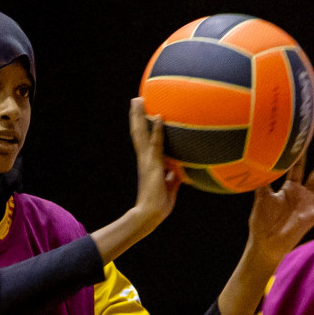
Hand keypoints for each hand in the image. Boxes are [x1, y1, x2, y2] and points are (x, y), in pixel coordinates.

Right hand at [129, 97, 180, 224]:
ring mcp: (147, 160)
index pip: (144, 140)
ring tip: (137, 100)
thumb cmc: (158, 206)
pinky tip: (158, 117)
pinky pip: (156, 144)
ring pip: (141, 133)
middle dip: (137, 116)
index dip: (143, 127)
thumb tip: (178, 170)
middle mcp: (144, 159)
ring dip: (139, 116)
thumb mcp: (169, 188)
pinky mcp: (153, 165)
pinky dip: (157, 130)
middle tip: (135, 99)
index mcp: (148, 163)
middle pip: (138, 132)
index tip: (143, 113)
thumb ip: (172, 177)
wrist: (149, 215)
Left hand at [244, 142, 313, 269]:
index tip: (306, 140)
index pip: (297, 168)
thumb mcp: (261, 198)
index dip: (301, 155)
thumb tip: (257, 164)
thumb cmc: (262, 222)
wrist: (265, 243)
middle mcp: (301, 194)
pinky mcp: (310, 218)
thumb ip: (262, 182)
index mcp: (289, 188)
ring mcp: (307, 206)